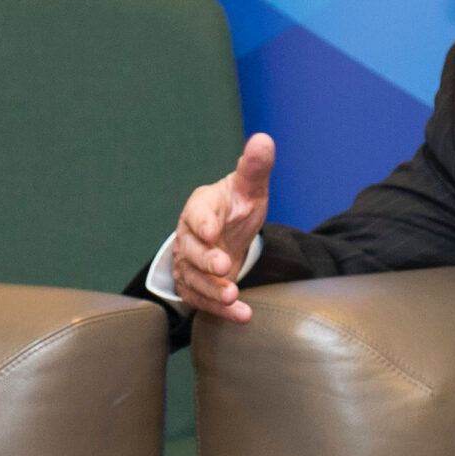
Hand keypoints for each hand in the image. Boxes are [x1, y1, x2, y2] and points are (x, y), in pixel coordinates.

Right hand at [172, 133, 275, 323]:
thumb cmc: (235, 207)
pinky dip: (221, 312)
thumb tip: (264, 139)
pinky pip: (203, 302)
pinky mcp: (196, 287)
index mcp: (200, 208)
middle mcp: (190, 238)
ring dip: (213, 291)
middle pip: (191, 251)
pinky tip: (243, 316)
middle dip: (206, 261)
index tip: (211, 231)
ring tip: (234, 297)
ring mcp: (190, 265)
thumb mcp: (248, 188)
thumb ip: (255, 168)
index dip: (202, 223)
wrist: (223, 233)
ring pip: (194, 280)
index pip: (196, 214)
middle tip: (224, 267)